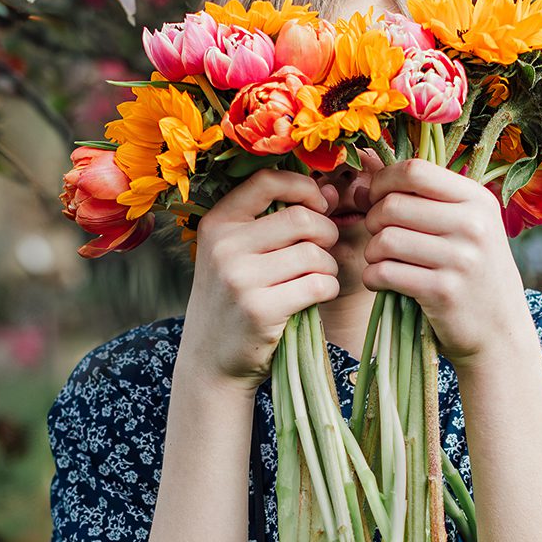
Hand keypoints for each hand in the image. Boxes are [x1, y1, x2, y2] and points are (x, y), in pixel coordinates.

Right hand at [179, 169, 339, 392]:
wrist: (209, 361)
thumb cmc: (234, 301)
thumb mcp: (238, 255)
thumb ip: (279, 220)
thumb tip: (331, 191)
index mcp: (217, 224)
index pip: (267, 181)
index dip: (304, 188)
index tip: (318, 206)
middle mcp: (224, 247)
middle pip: (301, 219)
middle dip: (326, 233)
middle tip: (323, 252)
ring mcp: (240, 279)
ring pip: (314, 254)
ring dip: (328, 267)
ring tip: (318, 278)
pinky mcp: (260, 310)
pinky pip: (318, 285)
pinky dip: (328, 289)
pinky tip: (317, 296)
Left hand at [360, 153, 530, 370]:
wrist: (500, 331)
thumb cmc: (474, 274)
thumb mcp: (466, 229)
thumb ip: (422, 201)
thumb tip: (361, 183)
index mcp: (478, 200)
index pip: (415, 171)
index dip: (384, 181)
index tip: (377, 198)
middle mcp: (473, 225)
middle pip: (393, 205)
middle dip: (373, 221)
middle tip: (380, 239)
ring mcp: (460, 259)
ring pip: (385, 239)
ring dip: (372, 252)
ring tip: (382, 261)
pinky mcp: (443, 291)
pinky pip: (384, 273)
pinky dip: (373, 278)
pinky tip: (383, 282)